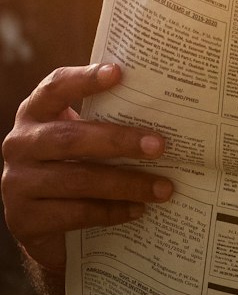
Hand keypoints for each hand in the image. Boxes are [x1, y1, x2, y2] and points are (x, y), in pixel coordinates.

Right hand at [1, 62, 172, 274]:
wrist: (38, 222)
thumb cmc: (70, 166)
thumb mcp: (79, 140)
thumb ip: (104, 122)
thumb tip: (164, 113)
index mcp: (34, 114)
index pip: (55, 88)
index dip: (84, 79)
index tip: (119, 73)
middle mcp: (20, 144)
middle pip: (71, 138)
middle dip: (119, 141)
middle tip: (159, 146)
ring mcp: (17, 183)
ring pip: (78, 180)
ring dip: (126, 184)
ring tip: (162, 188)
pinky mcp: (24, 219)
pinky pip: (75, 213)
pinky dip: (111, 212)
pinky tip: (137, 209)